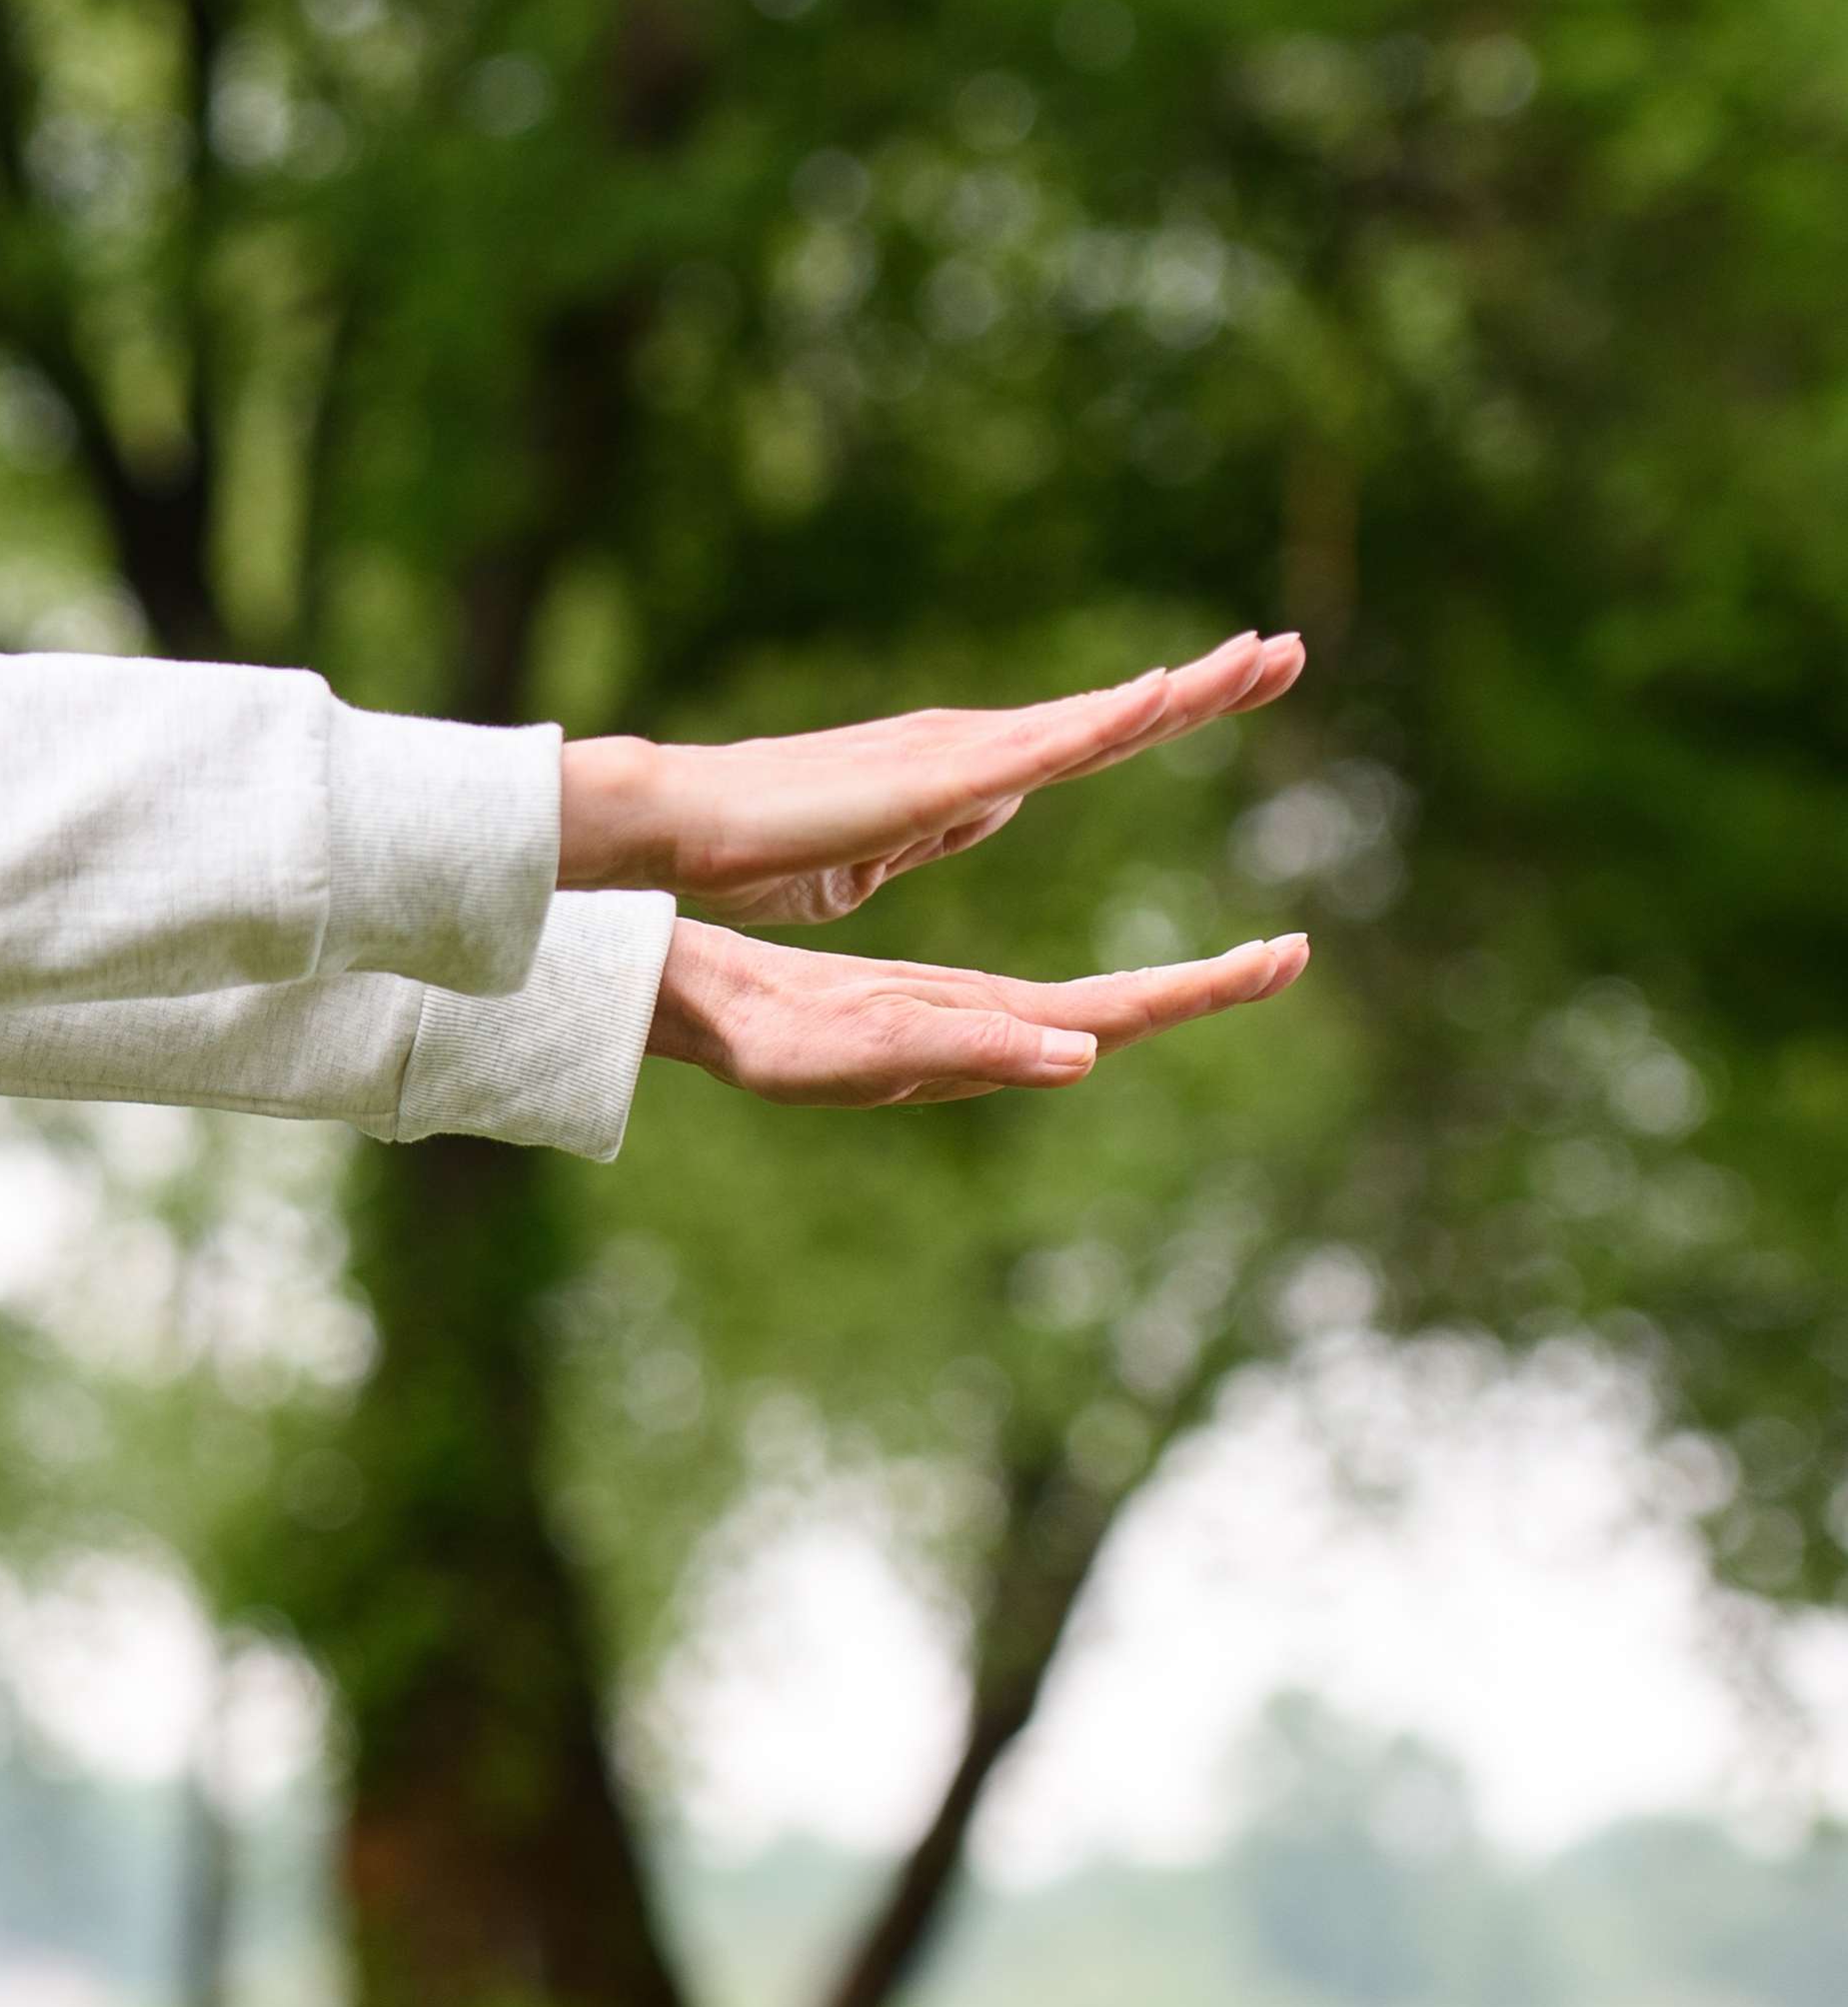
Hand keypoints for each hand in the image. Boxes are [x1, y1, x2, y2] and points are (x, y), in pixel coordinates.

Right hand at [561, 632, 1306, 923]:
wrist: (677, 821)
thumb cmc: (748, 842)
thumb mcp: (869, 849)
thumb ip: (936, 821)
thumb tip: (990, 799)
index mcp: (961, 773)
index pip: (1086, 739)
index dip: (1159, 712)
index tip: (1231, 683)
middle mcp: (972, 748)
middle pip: (1112, 716)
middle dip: (1204, 685)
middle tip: (1288, 650)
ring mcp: (957, 755)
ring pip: (1095, 720)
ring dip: (1182, 690)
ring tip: (1265, 658)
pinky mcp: (932, 778)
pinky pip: (1041, 748)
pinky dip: (1105, 721)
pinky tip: (1162, 697)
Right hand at [646, 919, 1310, 1106]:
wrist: (715, 1018)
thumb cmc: (784, 1040)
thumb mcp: (882, 1043)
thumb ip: (979, 1051)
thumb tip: (1087, 1055)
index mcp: (1000, 1034)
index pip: (1125, 1012)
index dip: (1204, 987)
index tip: (1282, 954)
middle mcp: (1003, 1032)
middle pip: (1129, 1010)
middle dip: (1214, 985)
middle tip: (1292, 951)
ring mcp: (976, 1024)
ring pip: (1098, 1006)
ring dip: (1175, 985)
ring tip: (1241, 959)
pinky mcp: (944, 1007)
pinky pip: (1052, 997)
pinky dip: (1109, 984)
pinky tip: (1114, 989)